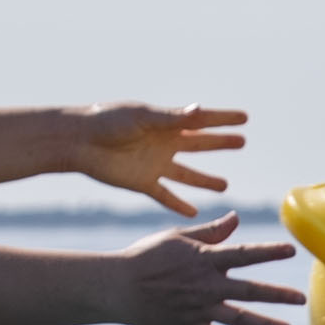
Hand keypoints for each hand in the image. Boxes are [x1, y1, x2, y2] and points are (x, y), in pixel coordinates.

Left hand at [64, 103, 248, 215]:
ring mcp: (155, 164)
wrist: (78, 141)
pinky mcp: (143, 183)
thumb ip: (172, 118)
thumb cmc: (107, 121)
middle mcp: (164, 143)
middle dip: (221, 144)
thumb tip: (200, 111)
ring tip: (225, 185)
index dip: (224, 120)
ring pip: (188, 175)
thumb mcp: (142, 116)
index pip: (202, 121)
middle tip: (242, 142)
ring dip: (206, 180)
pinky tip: (193, 212)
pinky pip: (166, 196)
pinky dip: (179, 205)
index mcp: (166, 122)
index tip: (245, 118)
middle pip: (200, 145)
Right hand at [112, 214, 301, 324]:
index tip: (292, 251)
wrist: (117, 285)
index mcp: (205, 259)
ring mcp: (199, 308)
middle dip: (277, 294)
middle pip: (249, 290)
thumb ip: (211, 232)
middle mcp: (207, 285)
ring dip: (264, 324)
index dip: (268, 252)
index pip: (244, 254)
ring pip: (238, 317)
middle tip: (301, 298)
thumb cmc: (146, 256)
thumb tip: (236, 218)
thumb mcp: (178, 238)